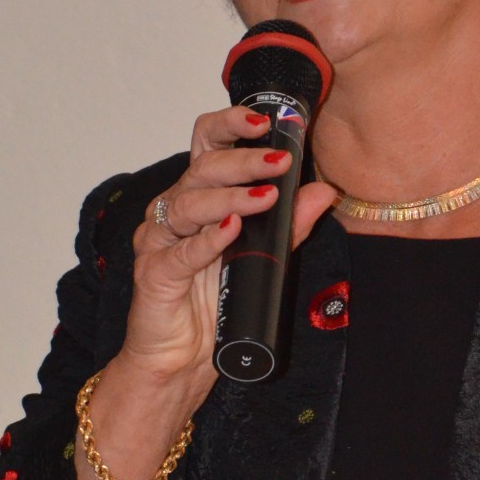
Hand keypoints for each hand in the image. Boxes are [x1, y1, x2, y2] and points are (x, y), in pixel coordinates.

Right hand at [122, 102, 337, 406]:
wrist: (181, 360)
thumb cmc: (214, 305)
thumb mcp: (262, 259)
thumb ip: (289, 225)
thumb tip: (323, 190)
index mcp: (199, 198)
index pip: (207, 144)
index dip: (229, 124)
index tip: (264, 120)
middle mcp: (175, 211)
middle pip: (201, 168)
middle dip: (243, 161)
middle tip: (280, 162)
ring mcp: (161, 241)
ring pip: (189, 204)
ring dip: (230, 197)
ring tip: (266, 196)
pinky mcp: (155, 274)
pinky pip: (181, 252)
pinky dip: (207, 240)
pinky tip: (229, 230)